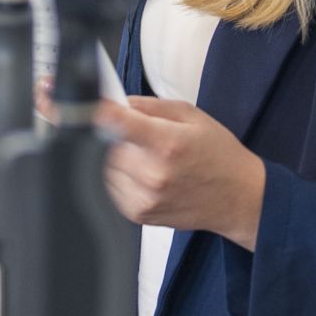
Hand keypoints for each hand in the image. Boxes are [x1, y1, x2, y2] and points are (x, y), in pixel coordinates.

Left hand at [94, 96, 267, 249]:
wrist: (238, 197)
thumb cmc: (218, 155)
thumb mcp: (191, 116)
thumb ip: (150, 106)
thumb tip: (116, 102)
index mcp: (167, 143)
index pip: (116, 123)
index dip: (95, 110)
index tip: (77, 101)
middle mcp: (153, 174)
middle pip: (103, 145)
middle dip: (109, 134)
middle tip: (130, 132)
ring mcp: (144, 198)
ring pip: (102, 167)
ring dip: (112, 156)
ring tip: (141, 154)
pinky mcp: (138, 214)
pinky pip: (110, 188)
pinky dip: (117, 176)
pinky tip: (142, 172)